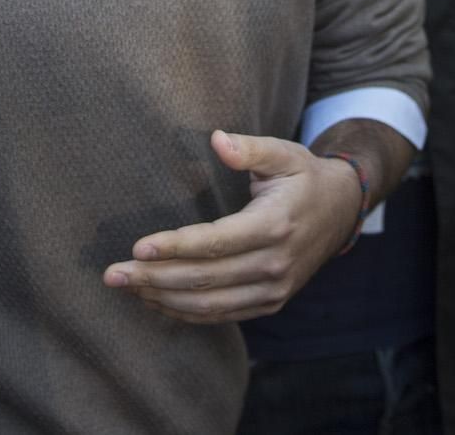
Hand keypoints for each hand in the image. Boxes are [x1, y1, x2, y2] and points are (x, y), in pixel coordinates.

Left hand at [103, 130, 361, 323]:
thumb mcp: (284, 153)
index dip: (175, 247)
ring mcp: (274, 289)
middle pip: (206, 279)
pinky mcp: (271, 303)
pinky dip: (186, 313)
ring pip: (210, 304)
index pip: (216, 243)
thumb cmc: (303, 176)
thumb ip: (250, 148)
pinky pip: (223, 315)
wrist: (341, 212)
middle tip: (113, 274)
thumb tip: (217, 140)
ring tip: (126, 287)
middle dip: (155, 278)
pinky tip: (155, 302)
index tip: (137, 247)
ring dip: (163, 299)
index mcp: (275, 225)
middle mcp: (274, 264)